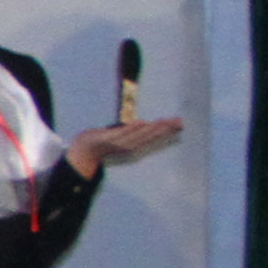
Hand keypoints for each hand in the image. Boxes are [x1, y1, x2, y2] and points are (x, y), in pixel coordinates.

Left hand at [70, 115, 186, 176]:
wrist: (86, 147)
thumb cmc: (108, 141)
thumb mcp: (125, 136)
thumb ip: (139, 132)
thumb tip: (152, 124)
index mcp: (135, 145)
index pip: (155, 137)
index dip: (169, 131)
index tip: (182, 124)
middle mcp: (129, 146)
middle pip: (150, 136)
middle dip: (165, 129)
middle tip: (179, 121)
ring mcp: (118, 142)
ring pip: (139, 134)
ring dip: (152, 128)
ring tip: (164, 121)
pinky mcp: (107, 138)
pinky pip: (122, 133)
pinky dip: (132, 128)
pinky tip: (142, 122)